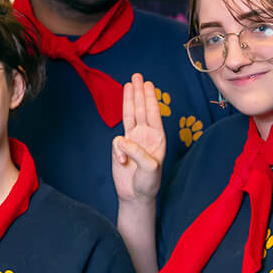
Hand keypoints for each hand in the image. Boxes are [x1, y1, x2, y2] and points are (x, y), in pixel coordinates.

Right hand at [112, 74, 165, 205]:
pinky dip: (117, 151)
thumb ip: (137, 152)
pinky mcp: (120, 148)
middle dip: (139, 92)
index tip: (147, 84)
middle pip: (141, 109)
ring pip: (129, 115)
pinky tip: (122, 162)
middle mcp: (145, 135)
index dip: (150, 98)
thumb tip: (122, 140)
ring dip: (129, 100)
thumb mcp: (149, 168)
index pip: (153, 114)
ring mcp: (132, 140)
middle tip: (137, 76)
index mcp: (157, 138)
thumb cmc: (148, 182)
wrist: (135, 196)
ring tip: (128, 84)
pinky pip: (116, 142)